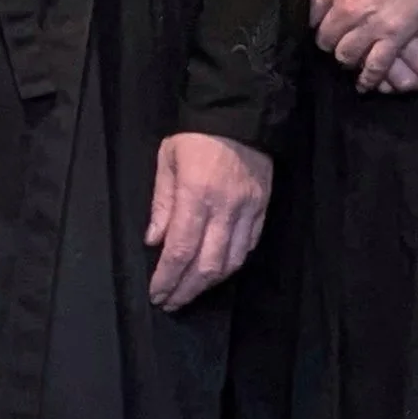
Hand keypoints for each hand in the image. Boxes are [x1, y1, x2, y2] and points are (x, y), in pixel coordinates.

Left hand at [146, 131, 272, 310]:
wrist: (240, 115)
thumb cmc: (196, 136)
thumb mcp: (167, 160)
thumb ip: (161, 203)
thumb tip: (154, 242)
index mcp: (196, 195)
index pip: (181, 249)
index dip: (168, 277)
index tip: (157, 294)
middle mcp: (225, 209)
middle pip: (207, 265)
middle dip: (186, 289)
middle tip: (170, 302)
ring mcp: (248, 211)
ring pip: (231, 262)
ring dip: (209, 283)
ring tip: (189, 292)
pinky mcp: (263, 210)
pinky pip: (249, 247)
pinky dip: (231, 265)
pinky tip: (216, 272)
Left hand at [312, 0, 417, 90]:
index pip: (310, 16)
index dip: (316, 22)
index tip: (322, 24)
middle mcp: (344, 9)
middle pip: (326, 39)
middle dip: (329, 42)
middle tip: (336, 42)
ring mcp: (369, 25)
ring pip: (346, 55)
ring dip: (346, 58)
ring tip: (350, 58)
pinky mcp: (394, 36)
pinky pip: (376, 66)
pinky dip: (369, 77)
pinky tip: (366, 83)